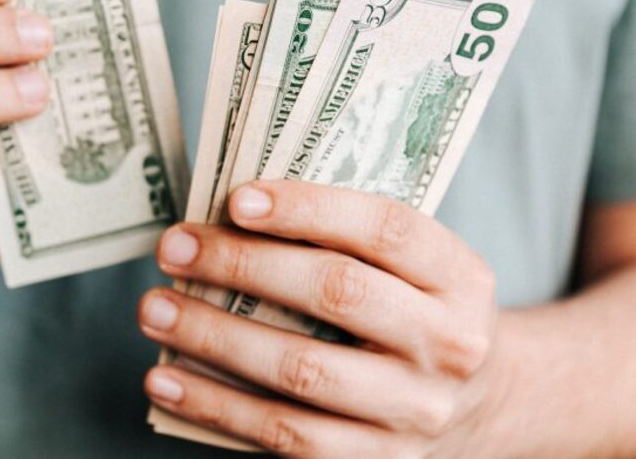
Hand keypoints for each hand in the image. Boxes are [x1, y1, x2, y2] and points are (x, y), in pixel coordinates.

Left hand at [139, 180, 499, 455]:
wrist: (481, 407)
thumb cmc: (416, 314)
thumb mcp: (416, 270)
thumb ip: (348, 240)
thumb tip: (229, 216)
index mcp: (460, 278)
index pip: (386, 228)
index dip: (309, 208)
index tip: (237, 200)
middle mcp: (449, 344)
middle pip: (337, 294)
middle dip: (243, 266)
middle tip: (174, 249)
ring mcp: (414, 412)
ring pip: (301, 371)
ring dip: (213, 338)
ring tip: (154, 310)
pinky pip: (285, 435)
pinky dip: (216, 406)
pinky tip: (167, 380)